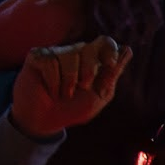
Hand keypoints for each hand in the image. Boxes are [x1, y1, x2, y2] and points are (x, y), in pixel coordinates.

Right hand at [9, 37, 131, 139]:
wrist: (46, 121)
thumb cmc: (73, 109)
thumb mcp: (99, 96)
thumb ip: (111, 74)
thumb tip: (127, 49)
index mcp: (92, 60)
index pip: (104, 42)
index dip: (109, 49)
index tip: (110, 64)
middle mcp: (74, 53)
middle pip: (88, 47)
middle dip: (88, 70)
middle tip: (82, 87)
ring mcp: (55, 53)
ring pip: (68, 54)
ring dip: (68, 80)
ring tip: (63, 93)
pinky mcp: (37, 57)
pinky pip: (50, 61)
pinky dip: (52, 81)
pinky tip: (50, 89)